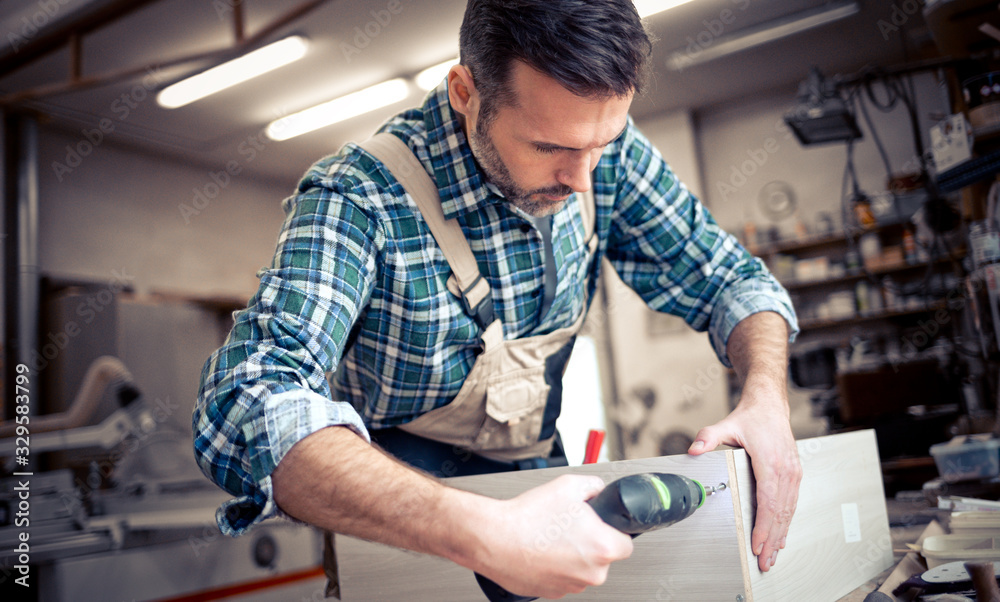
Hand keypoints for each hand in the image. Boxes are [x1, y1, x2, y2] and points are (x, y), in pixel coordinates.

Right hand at [472, 474, 633, 597]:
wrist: (494, 538)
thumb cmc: (528, 518)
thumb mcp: (568, 486)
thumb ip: (593, 486)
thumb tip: (598, 490)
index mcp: (602, 547)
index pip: (626, 544)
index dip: (613, 531)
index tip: (603, 526)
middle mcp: (591, 572)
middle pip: (603, 557)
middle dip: (590, 542)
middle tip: (570, 526)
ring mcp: (571, 586)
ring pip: (582, 568)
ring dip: (572, 555)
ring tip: (550, 537)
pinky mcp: (552, 593)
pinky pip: (563, 577)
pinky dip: (555, 565)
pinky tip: (541, 549)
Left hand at [687, 385, 800, 572]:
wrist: (770, 406)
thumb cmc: (752, 417)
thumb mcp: (727, 425)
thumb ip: (709, 437)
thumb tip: (694, 448)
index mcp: (770, 462)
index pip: (768, 501)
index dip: (764, 526)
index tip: (758, 543)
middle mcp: (785, 470)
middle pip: (780, 512)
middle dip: (772, 540)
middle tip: (764, 561)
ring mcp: (792, 473)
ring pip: (788, 511)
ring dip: (781, 535)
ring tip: (772, 555)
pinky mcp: (794, 474)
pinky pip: (792, 503)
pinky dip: (786, 522)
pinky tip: (781, 536)